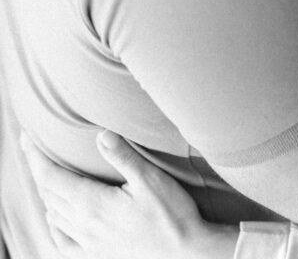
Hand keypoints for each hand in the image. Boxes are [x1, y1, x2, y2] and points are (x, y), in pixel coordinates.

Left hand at [21, 131, 235, 258]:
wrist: (186, 255)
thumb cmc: (172, 217)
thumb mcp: (151, 180)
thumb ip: (124, 157)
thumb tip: (101, 134)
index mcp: (93, 205)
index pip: (51, 178)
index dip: (35, 157)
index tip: (26, 138)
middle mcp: (84, 227)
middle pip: (48, 194)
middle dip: (38, 169)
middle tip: (33, 148)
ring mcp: (89, 245)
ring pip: (54, 216)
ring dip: (45, 193)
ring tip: (46, 174)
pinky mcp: (97, 256)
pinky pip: (63, 243)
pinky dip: (53, 227)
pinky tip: (55, 219)